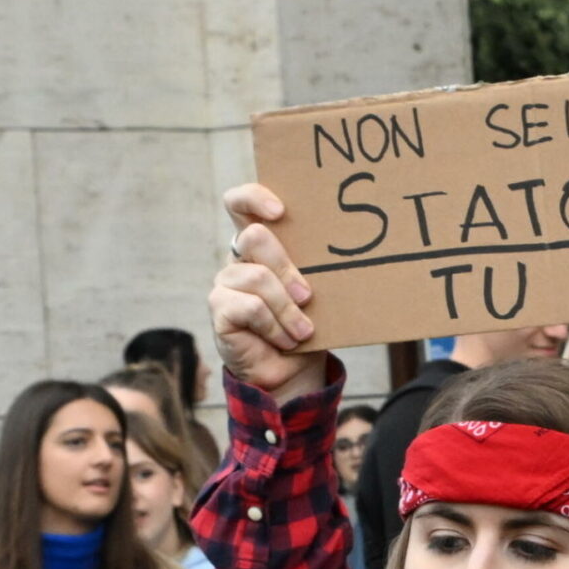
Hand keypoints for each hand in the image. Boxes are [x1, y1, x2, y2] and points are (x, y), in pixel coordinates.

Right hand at [211, 183, 325, 402]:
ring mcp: (225, 283)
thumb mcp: (316, 292)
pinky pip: (251, 308)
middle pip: (255, 237)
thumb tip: (348, 251)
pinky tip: (285, 340)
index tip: (280, 211)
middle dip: (287, 269)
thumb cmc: (306, 325)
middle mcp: (238, 258)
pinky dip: (274, 327)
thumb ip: (316, 268)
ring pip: (258, 278)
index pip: (240, 203)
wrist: (292, 371)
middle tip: (308, 297)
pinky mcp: (220, 309)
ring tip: (303, 331)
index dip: (253, 197)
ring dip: (287, 310)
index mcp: (260, 246)